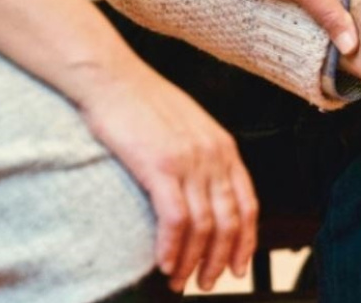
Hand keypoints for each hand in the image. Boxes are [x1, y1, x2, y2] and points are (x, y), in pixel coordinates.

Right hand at [73, 57, 257, 292]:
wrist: (112, 78)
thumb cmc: (143, 103)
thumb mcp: (189, 127)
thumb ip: (203, 157)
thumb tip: (204, 192)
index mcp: (225, 148)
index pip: (248, 204)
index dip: (246, 241)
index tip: (237, 266)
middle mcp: (214, 156)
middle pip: (230, 221)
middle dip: (220, 259)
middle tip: (206, 283)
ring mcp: (189, 161)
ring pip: (204, 226)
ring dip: (193, 261)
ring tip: (180, 281)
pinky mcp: (160, 166)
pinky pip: (175, 219)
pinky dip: (172, 247)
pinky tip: (164, 263)